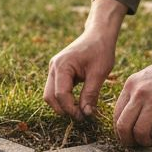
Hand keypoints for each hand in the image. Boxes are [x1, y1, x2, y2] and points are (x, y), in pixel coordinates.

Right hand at [44, 0, 124, 118]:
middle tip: (81, 116)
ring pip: (50, 94)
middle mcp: (54, 67)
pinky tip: (78, 102)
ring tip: (80, 110)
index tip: (84, 117)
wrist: (99, 34)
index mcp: (62, 66)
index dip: (71, 109)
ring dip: (63, 105)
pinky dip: (64, 98)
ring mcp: (54, 69)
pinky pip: (56, 89)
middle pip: (50, 97)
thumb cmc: (101, 50)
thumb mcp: (99, 73)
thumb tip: (86, 114)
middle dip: (64, 109)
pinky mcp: (58, 71)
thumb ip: (90, 94)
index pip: (60, 95)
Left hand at [112, 50, 151, 146]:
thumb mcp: (146, 78)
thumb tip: (130, 119)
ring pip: (140, 132)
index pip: (116, 114)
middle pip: (123, 126)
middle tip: (135, 145)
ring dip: (144, 142)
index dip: (119, 131)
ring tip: (151, 141)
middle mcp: (140, 93)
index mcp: (131, 85)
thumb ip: (136, 93)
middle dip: (127, 141)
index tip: (127, 137)